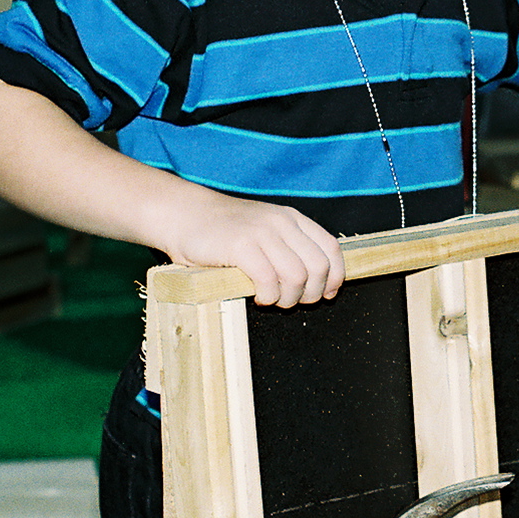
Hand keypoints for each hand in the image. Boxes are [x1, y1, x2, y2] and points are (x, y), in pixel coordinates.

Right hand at [153, 189, 346, 307]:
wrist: (183, 215)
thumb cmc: (223, 232)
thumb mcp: (265, 231)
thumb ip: (289, 249)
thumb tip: (317, 283)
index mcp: (293, 219)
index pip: (331, 249)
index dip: (335, 277)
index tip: (327, 294)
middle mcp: (282, 222)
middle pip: (319, 267)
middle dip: (312, 294)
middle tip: (292, 302)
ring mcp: (261, 232)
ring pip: (297, 276)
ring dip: (288, 298)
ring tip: (272, 300)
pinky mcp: (240, 245)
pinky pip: (268, 280)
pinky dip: (268, 297)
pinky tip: (257, 297)